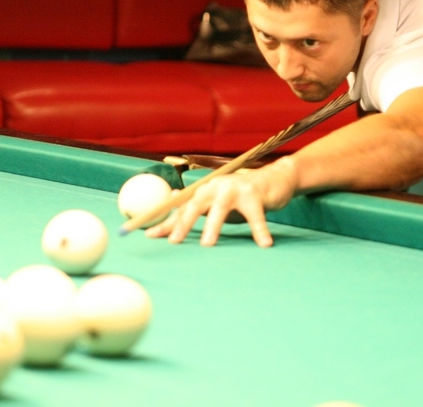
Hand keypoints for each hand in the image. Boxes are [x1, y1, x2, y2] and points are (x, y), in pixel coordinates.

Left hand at [144, 156, 298, 247]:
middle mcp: (217, 186)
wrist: (273, 179)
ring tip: (207, 244)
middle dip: (184, 222)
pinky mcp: (256, 195)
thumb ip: (194, 203)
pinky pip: (256, 216)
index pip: (182, 206)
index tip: (149, 235)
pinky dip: (260, 230)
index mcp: (205, 189)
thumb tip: (169, 199)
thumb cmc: (241, 195)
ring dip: (213, 226)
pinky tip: (264, 243)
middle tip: (174, 241)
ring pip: (221, 208)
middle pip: (197, 203)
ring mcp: (237, 188)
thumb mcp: (215, 200)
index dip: (166, 221)